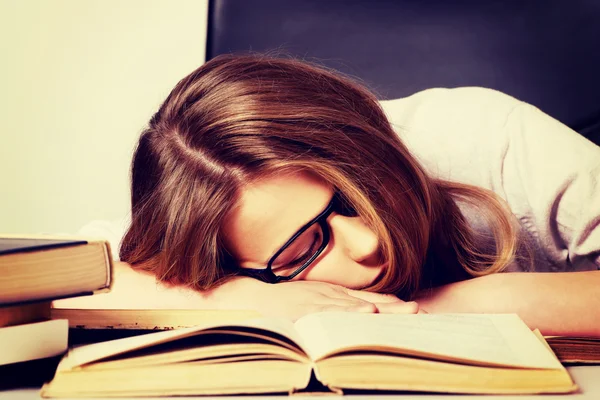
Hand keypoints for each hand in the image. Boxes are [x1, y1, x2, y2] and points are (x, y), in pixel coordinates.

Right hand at [247, 280, 419, 320]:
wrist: (260, 296)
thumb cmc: (290, 300)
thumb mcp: (320, 300)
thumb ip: (344, 305)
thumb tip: (374, 310)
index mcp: (339, 295)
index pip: (373, 300)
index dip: (394, 306)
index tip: (418, 311)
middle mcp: (335, 294)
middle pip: (371, 302)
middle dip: (396, 307)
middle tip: (420, 310)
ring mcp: (323, 299)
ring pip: (357, 305)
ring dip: (382, 308)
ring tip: (404, 310)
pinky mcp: (310, 305)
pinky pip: (333, 309)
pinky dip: (350, 310)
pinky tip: (367, 312)